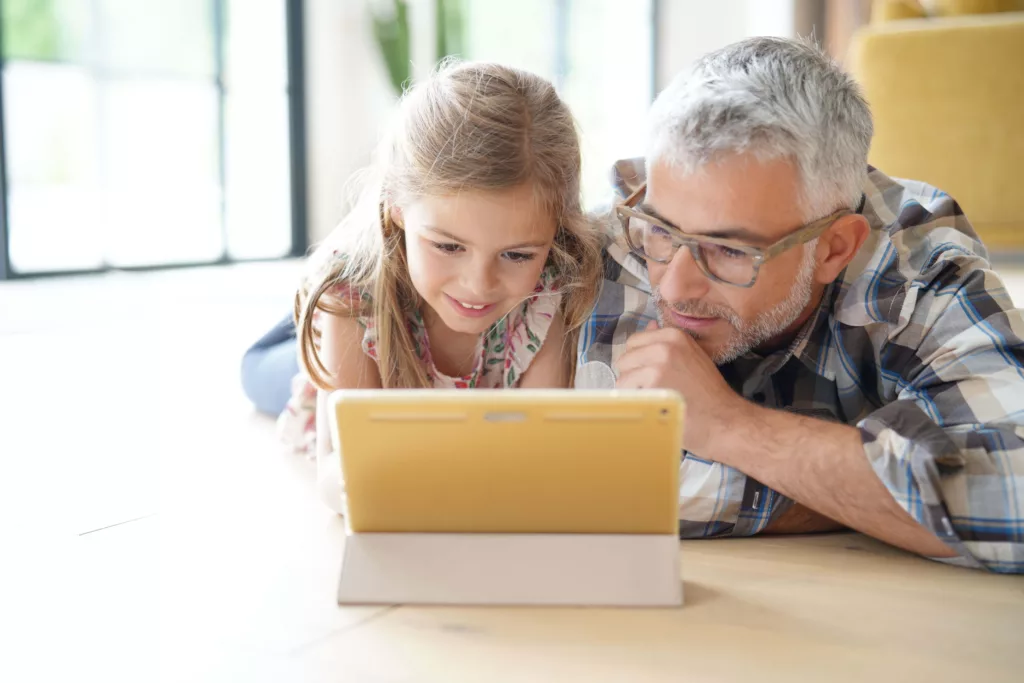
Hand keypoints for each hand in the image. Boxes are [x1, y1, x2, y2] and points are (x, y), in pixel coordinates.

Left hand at [614, 321, 746, 455]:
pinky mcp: (652, 386)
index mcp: (673, 336)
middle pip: (625, 359)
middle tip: (654, 391)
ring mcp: (657, 365)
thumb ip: (668, 343)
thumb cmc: (708, 393)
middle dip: (633, 376)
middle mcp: (664, 346)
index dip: (638, 361)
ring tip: (655, 400)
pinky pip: (625, 394)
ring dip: (632, 392)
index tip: (651, 375)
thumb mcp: (691, 357)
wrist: (724, 420)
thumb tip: (649, 325)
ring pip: (622, 377)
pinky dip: (634, 404)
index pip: (634, 342)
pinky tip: (653, 408)